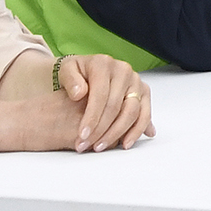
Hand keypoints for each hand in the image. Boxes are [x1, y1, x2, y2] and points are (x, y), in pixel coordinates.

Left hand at [39, 53, 154, 152]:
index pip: (100, 95)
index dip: (92, 117)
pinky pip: (145, 114)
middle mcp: (124, 71)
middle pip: (116, 106)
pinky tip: (126, 143)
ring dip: (117, 133)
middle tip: (87, 145)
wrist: (86, 70)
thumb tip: (79, 93)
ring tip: (101, 147)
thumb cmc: (75, 73)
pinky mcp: (144, 93)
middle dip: (101, 130)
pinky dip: (137, 130)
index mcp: (104, 64)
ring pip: (133, 112)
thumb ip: (70, 79)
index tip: (82, 135)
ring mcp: (136, 82)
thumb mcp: (65, 70)